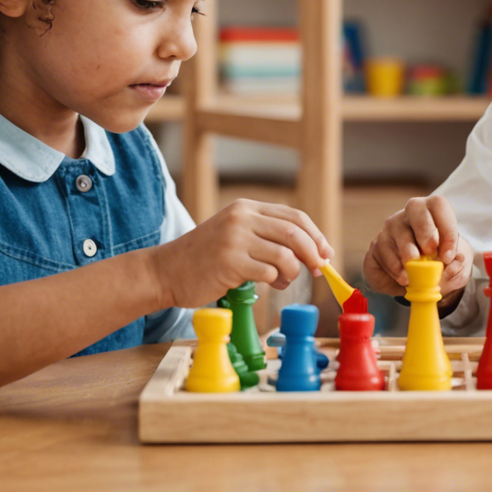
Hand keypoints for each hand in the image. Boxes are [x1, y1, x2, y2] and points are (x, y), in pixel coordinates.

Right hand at [150, 199, 331, 306]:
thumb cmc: (205, 258)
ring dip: (292, 272)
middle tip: (318, 269)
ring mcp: (235, 239)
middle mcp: (241, 218)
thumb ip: (265, 237)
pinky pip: (269, 272)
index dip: (315, 235)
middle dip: (313, 253)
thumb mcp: (235, 235)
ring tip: (282, 280)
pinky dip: (274, 281)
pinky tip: (267, 284)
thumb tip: (310, 252)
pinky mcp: (230, 262)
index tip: (326, 252)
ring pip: (285, 255)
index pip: (294, 216)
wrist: (166, 271)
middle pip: (294, 233)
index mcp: (246, 208)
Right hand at [362, 196, 473, 297]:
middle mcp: (409, 214)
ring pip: (397, 233)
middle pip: (415, 207)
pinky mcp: (376, 244)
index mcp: (431, 212)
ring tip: (415, 274)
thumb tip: (456, 259)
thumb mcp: (451, 265)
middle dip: (425, 231)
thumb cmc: (437, 263)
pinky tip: (404, 279)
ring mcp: (390, 227)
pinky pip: (382, 252)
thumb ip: (456, 263)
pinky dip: (395, 268)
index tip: (448, 256)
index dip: (446, 228)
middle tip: (430, 253)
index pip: (438, 205)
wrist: (414, 279)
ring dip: (408, 255)